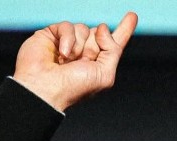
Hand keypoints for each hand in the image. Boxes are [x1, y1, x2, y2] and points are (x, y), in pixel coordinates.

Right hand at [13, 12, 137, 111]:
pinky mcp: (52, 35)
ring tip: (68, 62)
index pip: (115, 42)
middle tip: (81, 64)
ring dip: (79, 46)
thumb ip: (113, 50)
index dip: (125, 29)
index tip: (132, 15)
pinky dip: (67, 39)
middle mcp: (85, 51)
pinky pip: (67, 26)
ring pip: (84, 28)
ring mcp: (69, 42)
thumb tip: (102, 28)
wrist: (44, 88)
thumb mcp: (105, 74)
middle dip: (94, 47)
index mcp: (100, 63)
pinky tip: (62, 54)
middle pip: (99, 33)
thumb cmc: (74, 88)